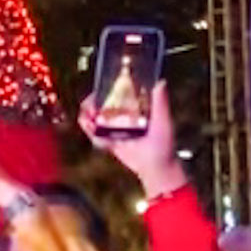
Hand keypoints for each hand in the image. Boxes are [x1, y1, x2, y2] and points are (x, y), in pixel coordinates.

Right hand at [87, 83, 186, 200]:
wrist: (157, 168)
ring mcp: (115, 131)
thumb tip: (161, 81)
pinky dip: (88, 128)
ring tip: (86, 113)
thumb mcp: (163, 121)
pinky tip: (86, 124)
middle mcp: (124, 119)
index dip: (108, 89)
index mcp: (136, 110)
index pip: (119, 95)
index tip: (102, 87)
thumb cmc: (164, 144)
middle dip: (93, 102)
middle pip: (103, 105)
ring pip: (96, 118)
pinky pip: (95, 134)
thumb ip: (160, 103)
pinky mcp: (109, 143)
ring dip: (88, 114)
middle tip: (91, 102)